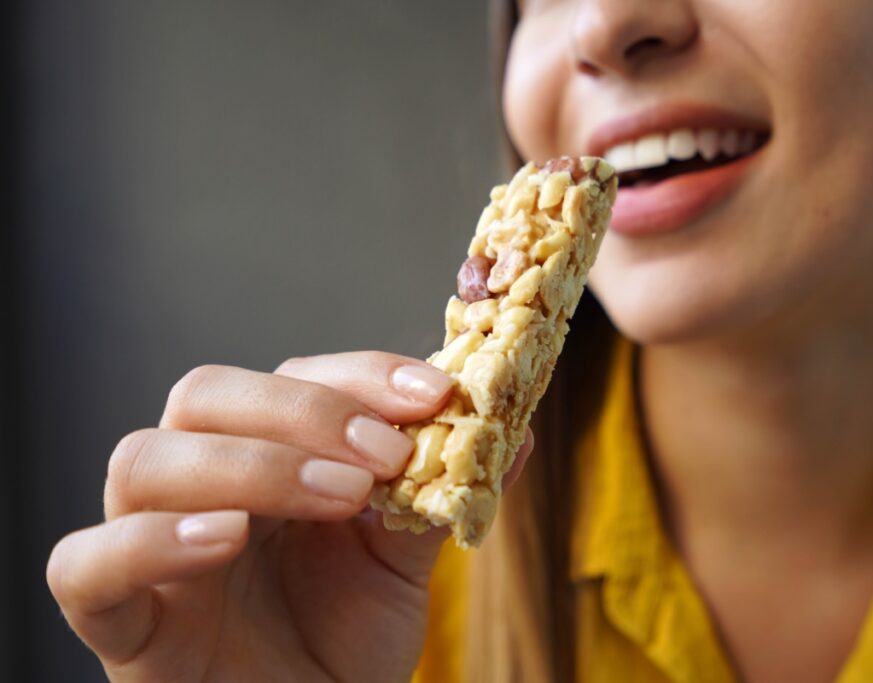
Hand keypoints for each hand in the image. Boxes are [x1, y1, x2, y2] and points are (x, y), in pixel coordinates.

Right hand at [47, 352, 532, 681]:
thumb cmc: (346, 639)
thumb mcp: (405, 559)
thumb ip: (442, 489)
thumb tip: (518, 431)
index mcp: (267, 452)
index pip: (293, 377)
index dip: (359, 375)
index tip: (434, 394)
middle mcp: (200, 480)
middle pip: (207, 396)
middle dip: (305, 412)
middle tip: (385, 452)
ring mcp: (150, 543)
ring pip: (145, 460)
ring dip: (250, 464)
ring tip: (338, 496)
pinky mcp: (120, 616)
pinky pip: (86, 564)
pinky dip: (149, 541)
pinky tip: (223, 540)